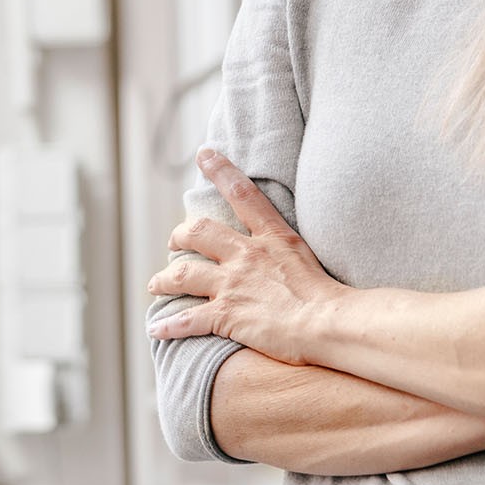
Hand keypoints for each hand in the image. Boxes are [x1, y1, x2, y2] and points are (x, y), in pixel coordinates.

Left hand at [144, 146, 352, 367]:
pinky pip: (188, 319)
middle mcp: (246, 255)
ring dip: (164, 280)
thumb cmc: (329, 296)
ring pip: (184, 274)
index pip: (242, 193)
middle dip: (179, 236)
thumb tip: (282, 250)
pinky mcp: (227, 315)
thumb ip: (285, 247)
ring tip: (155, 284)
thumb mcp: (308, 257)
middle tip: (173, 242)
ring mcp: (233, 284)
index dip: (221, 170)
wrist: (329, 323)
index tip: (204, 155)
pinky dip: (168, 325)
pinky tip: (156, 330)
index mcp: (271, 237)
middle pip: (198, 232)